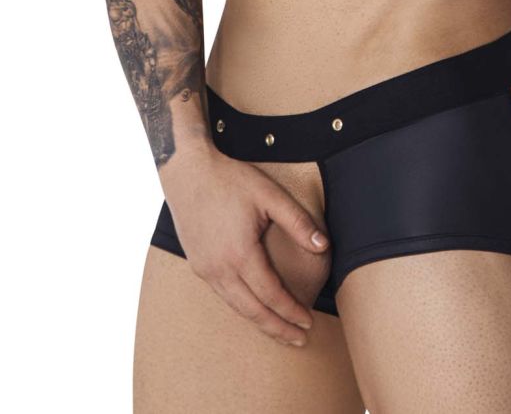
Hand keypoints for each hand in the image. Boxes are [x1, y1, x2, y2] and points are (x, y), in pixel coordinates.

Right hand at [160, 146, 330, 346]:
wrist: (187, 172)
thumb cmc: (229, 180)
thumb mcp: (269, 195)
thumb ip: (298, 222)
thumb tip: (323, 246)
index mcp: (240, 254)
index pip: (271, 294)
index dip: (291, 310)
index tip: (308, 321)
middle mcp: (220, 268)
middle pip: (253, 311)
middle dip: (278, 328)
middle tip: (299, 339)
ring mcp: (205, 269)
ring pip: (236, 307)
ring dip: (259, 322)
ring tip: (280, 331)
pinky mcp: (198, 265)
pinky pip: (223, 295)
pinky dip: (242, 307)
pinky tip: (254, 308)